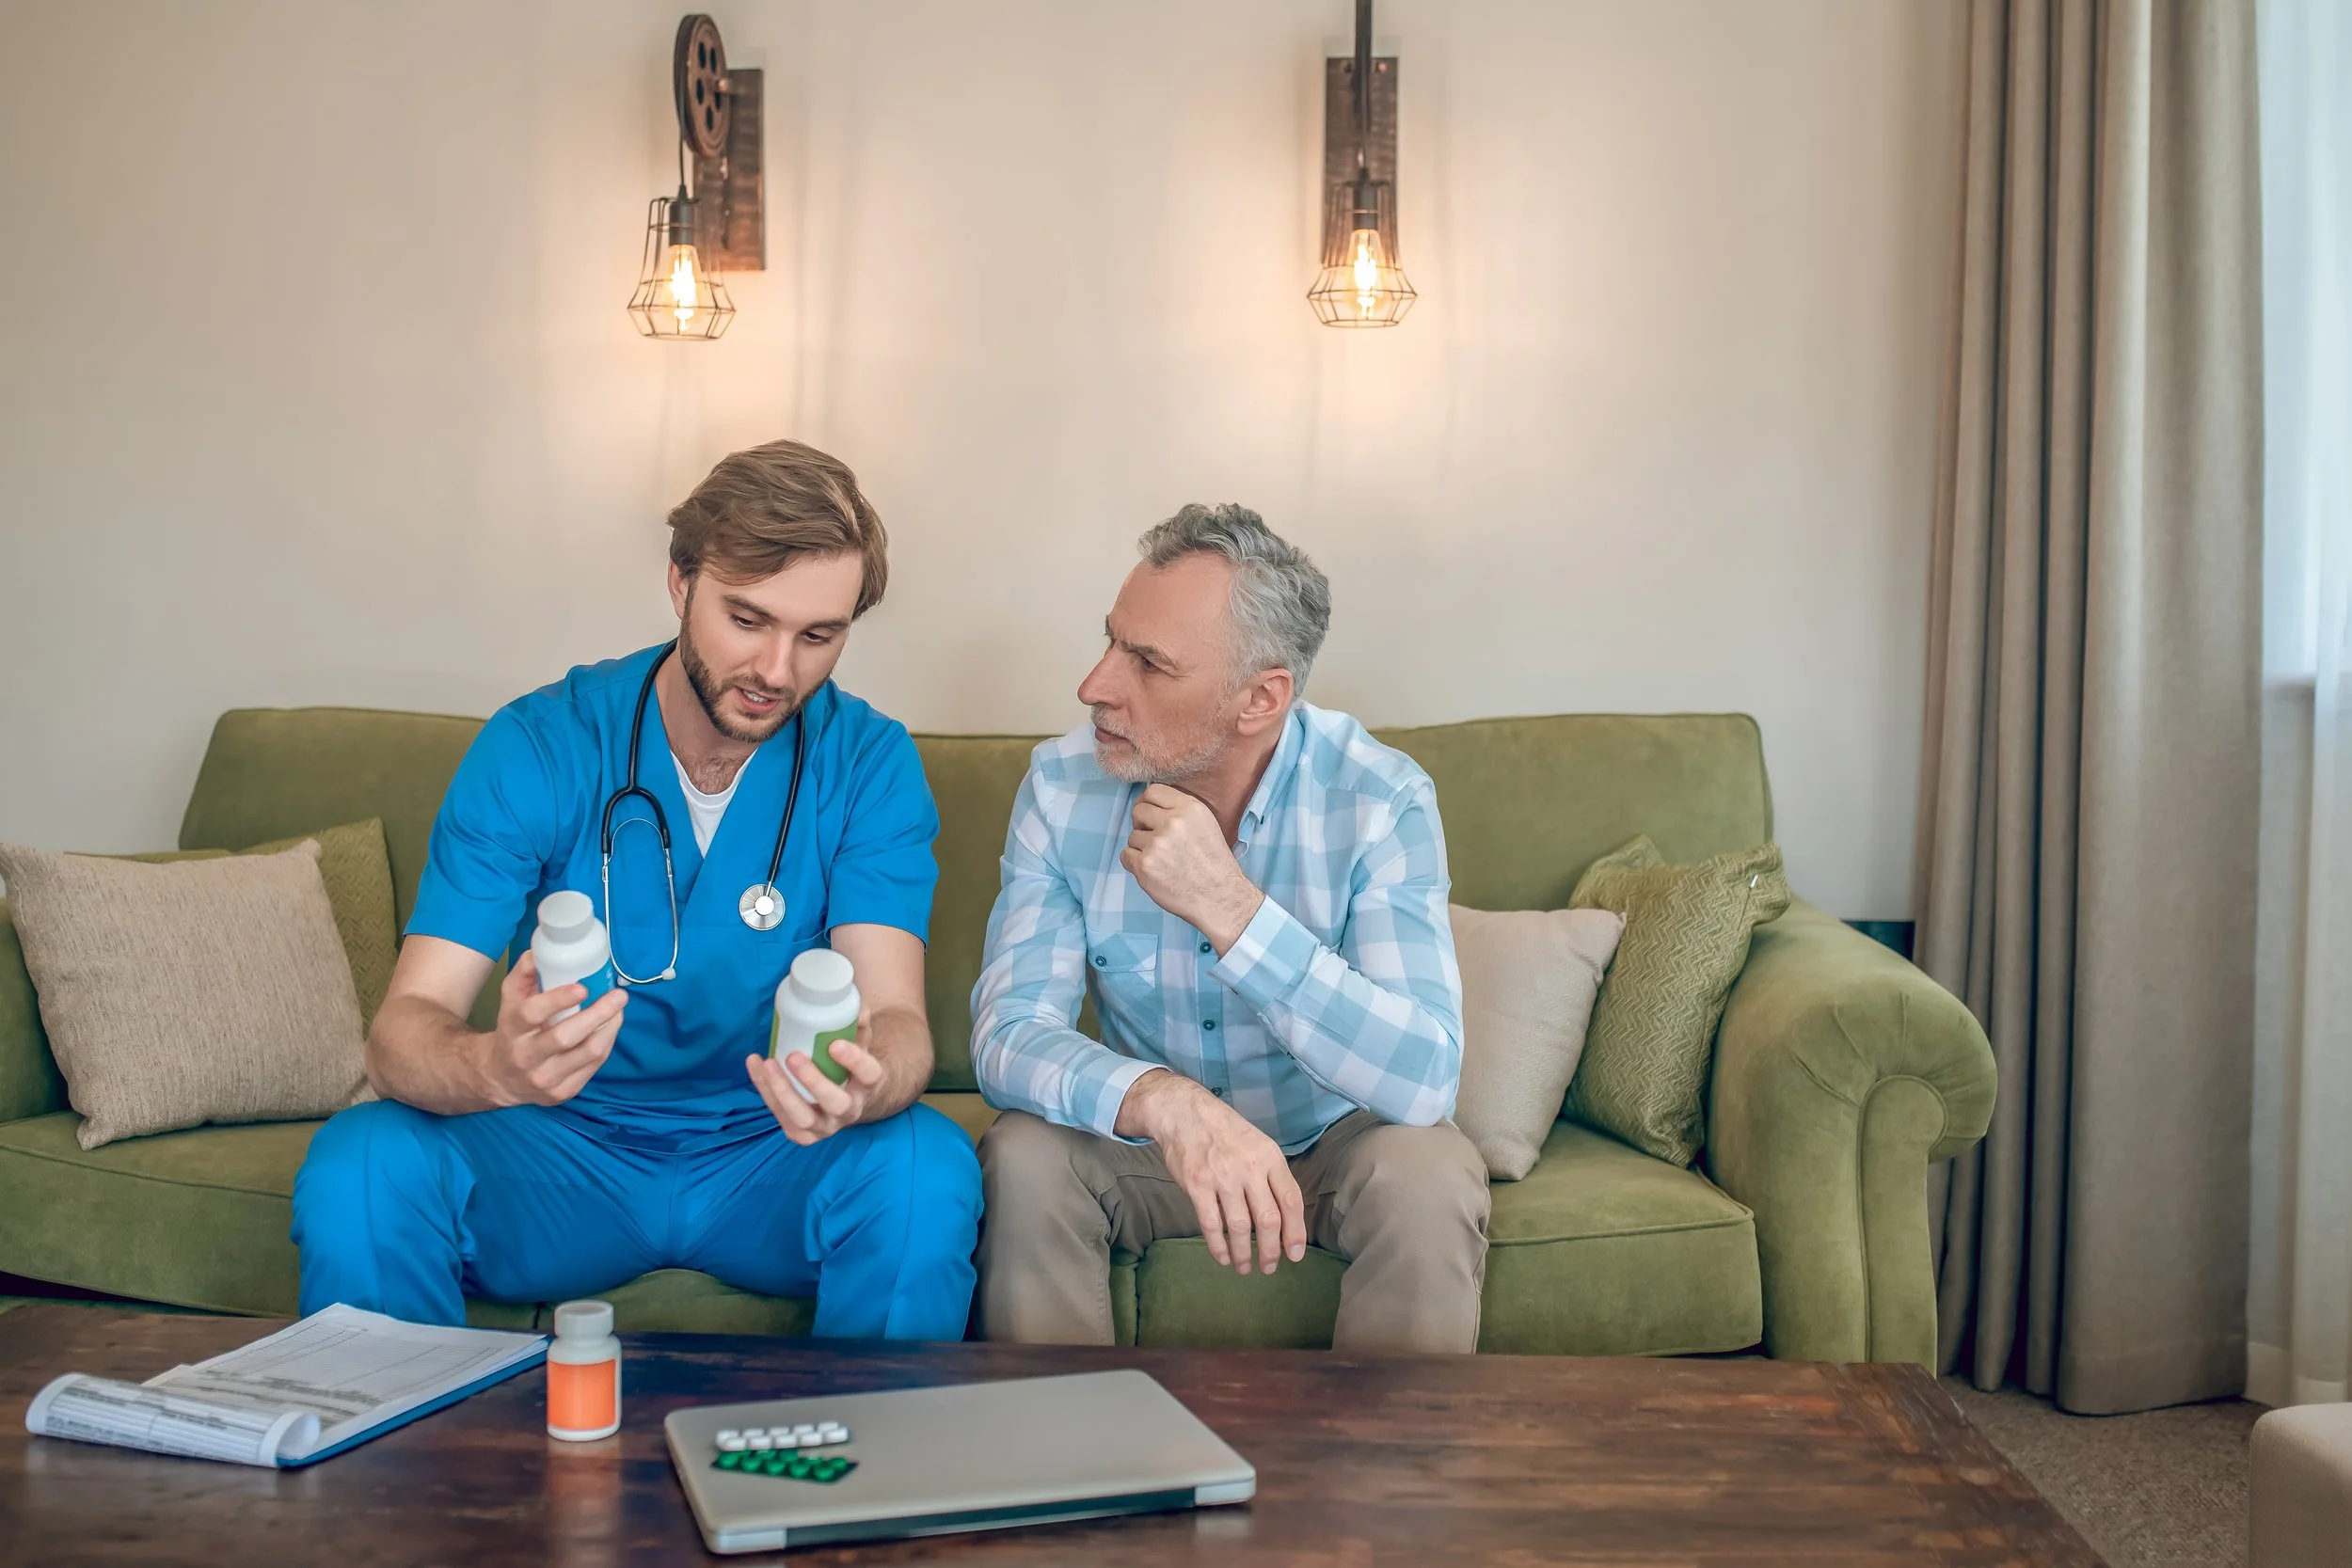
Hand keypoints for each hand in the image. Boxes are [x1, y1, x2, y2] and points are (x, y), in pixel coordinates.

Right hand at [483, 951, 625, 1106]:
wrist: (500, 1077)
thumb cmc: (512, 1029)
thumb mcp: (510, 1000)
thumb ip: (524, 975)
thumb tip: (539, 952)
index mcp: (511, 1030)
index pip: (531, 1014)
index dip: (557, 1000)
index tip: (582, 987)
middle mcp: (526, 1057)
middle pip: (565, 1037)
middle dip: (597, 1014)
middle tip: (618, 995)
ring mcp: (545, 1079)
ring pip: (587, 1053)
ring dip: (609, 1028)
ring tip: (619, 1009)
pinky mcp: (562, 1092)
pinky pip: (593, 1066)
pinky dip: (606, 1043)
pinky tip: (610, 1027)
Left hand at [746, 1033, 886, 1144]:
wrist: (849, 1099)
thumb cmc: (851, 1065)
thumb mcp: (860, 1042)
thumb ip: (857, 1022)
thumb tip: (850, 998)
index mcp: (868, 1085)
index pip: (868, 1074)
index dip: (853, 1061)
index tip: (834, 1044)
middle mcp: (850, 1110)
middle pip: (836, 1103)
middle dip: (813, 1081)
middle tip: (793, 1056)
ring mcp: (826, 1126)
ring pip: (804, 1117)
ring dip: (782, 1091)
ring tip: (768, 1064)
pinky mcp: (803, 1133)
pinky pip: (782, 1117)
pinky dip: (766, 1092)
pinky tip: (756, 1068)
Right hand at [1117, 1070, 1306, 1276]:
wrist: (1185, 1112)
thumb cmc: (1225, 1132)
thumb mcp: (1258, 1145)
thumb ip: (1271, 1176)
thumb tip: (1284, 1218)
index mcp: (1269, 1157)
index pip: (1290, 1200)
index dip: (1295, 1231)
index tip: (1295, 1255)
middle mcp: (1249, 1168)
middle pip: (1267, 1219)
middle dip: (1270, 1250)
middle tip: (1270, 1267)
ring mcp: (1222, 1177)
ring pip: (1239, 1226)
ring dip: (1244, 1253)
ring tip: (1246, 1267)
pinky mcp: (1197, 1185)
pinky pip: (1211, 1224)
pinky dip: (1218, 1246)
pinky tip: (1223, 1257)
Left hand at [1120, 785, 1265, 953]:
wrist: (1220, 897)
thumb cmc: (1213, 863)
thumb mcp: (1206, 824)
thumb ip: (1179, 810)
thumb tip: (1150, 803)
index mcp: (1189, 808)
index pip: (1153, 791)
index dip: (1149, 804)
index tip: (1151, 816)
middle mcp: (1172, 822)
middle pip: (1138, 811)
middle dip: (1143, 825)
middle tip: (1157, 841)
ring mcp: (1156, 844)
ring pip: (1132, 836)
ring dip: (1142, 848)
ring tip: (1163, 861)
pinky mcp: (1145, 866)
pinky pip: (1125, 856)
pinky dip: (1135, 864)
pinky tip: (1154, 871)